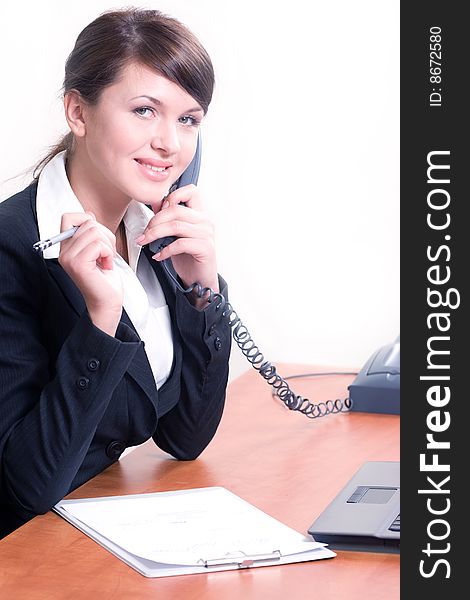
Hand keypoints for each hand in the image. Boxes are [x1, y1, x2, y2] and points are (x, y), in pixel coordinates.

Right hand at [58, 212, 122, 334]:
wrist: (107, 301)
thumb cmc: (105, 278)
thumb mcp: (99, 249)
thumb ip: (91, 232)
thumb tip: (89, 214)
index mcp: (66, 247)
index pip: (68, 217)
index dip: (87, 220)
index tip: (98, 239)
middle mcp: (64, 252)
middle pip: (88, 223)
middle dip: (105, 236)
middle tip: (106, 255)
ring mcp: (69, 258)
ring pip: (95, 232)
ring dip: (108, 246)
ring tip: (105, 261)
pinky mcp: (78, 264)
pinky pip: (99, 245)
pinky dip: (109, 254)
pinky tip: (105, 266)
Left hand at [137, 185, 218, 303]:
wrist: (199, 280)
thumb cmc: (187, 257)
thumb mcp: (176, 235)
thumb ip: (170, 220)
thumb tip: (155, 205)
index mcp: (200, 214)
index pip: (191, 191)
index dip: (173, 196)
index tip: (158, 210)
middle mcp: (206, 221)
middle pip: (175, 210)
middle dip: (154, 221)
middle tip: (143, 233)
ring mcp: (207, 234)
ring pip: (175, 226)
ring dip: (155, 234)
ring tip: (145, 242)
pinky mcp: (205, 248)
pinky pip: (180, 244)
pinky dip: (165, 250)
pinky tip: (158, 256)